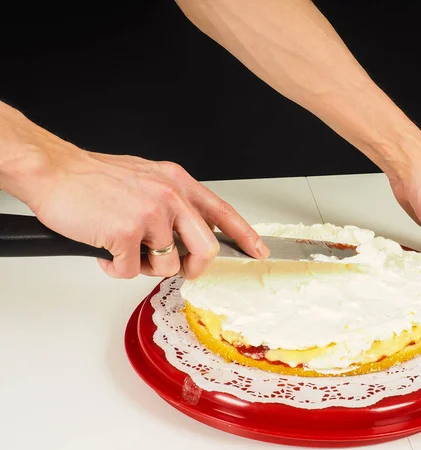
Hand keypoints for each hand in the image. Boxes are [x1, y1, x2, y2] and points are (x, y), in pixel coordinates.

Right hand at [0, 105, 268, 278]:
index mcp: (178, 182)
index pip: (223, 212)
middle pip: (206, 248)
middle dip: (193, 268)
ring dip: (145, 266)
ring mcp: (150, 214)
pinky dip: (117, 268)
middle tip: (178, 270)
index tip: (257, 251)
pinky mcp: (126, 233)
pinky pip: (132, 271)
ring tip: (125, 250)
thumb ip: (172, 204)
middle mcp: (170, 196)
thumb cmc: (95, 178)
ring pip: (168, 265)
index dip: (245, 235)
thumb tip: (186, 236)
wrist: (55, 171)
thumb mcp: (147, 178)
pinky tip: (105, 251)